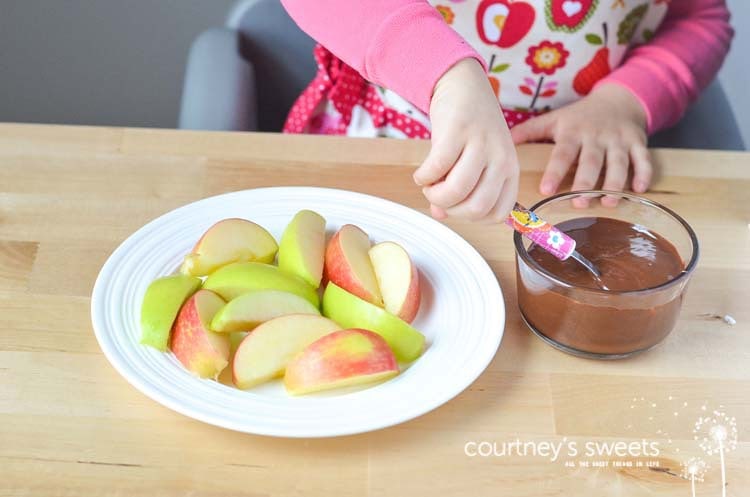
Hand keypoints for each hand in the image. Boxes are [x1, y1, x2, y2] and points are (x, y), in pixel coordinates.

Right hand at [413, 58, 518, 221]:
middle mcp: (501, 158)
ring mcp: (480, 143)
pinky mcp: (457, 130)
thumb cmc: (470, 129)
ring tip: (428, 185)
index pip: (498, 213)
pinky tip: (421, 173)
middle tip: (438, 196)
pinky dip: (423, 177)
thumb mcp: (475, 161)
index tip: (457, 205)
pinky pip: (436, 167)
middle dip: (451, 209)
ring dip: (435, 195)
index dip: (472, 218)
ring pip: (457, 191)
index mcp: (510, 169)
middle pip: (477, 207)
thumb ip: (461, 191)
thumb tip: (440, 214)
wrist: (463, 84)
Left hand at [510, 83, 651, 206]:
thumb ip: (530, 131)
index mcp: (573, 132)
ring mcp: (619, 140)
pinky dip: (643, 174)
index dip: (555, 172)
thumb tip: (504, 142)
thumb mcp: (554, 119)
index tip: (546, 189)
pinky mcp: (638, 143)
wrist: (618, 99)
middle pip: (591, 161)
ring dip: (613, 184)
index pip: (562, 153)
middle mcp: (596, 137)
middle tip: (578, 202)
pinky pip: (642, 159)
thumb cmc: (580, 116)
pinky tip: (639, 190)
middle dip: (586, 182)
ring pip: (618, 163)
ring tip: (607, 203)